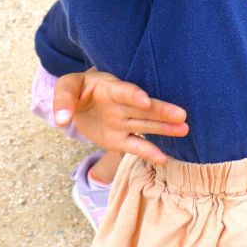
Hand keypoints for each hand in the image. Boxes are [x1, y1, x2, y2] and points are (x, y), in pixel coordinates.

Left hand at [53, 69, 188, 164]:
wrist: (82, 100)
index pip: (124, 91)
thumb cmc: (77, 89)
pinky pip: (135, 145)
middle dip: (162, 111)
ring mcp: (123, 122)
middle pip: (144, 109)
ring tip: (185, 129)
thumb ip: (63, 100)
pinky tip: (164, 159)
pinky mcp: (120, 139)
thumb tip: (61, 120)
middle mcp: (122, 105)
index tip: (144, 101)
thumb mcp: (66, 86)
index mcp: (111, 88)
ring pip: (146, 125)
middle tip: (182, 115)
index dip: (134, 95)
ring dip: (164, 128)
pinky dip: (148, 152)